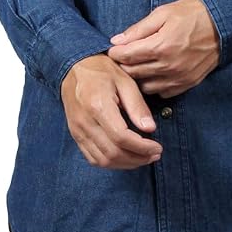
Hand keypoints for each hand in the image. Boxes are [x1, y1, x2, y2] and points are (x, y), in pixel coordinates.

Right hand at [60, 53, 162, 168]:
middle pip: (112, 153)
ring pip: (102, 160)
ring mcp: (78, 130)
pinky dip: (111, 162)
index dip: (142, 147)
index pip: (121, 137)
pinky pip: (92, 158)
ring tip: (143, 157)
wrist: (74, 67)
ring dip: (125, 164)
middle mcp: (85, 121)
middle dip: (137, 158)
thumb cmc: (102, 70)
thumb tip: (150, 128)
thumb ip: (137, 105)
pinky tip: (125, 156)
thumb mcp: (125, 80)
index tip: (157, 147)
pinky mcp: (75, 134)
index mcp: (98, 105)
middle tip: (154, 154)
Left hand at [107, 0, 219, 97]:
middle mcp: (168, 66)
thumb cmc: (192, 14)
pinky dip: (155, 85)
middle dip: (124, 65)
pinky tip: (155, 73)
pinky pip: (163, 93)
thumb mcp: (163, 13)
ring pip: (146, 87)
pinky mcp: (187, 84)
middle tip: (123, 58)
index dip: (115, 53)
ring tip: (138, 66)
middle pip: (133, 73)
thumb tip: (116, 40)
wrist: (223, 24)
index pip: (127, 56)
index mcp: (160, 46)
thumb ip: (139, 29)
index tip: (113, 49)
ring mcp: (178, 77)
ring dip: (138, 78)